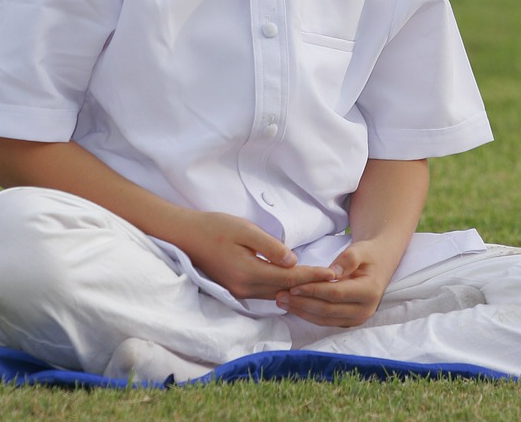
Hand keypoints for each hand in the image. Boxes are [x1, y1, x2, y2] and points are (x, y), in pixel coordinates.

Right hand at [176, 210, 337, 301]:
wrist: (186, 236)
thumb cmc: (215, 227)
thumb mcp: (245, 230)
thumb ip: (270, 247)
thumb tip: (293, 261)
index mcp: (249, 273)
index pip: (289, 279)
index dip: (312, 276)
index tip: (333, 274)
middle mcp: (245, 288)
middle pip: (285, 291)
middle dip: (309, 286)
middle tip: (334, 280)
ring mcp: (239, 291)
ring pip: (275, 294)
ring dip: (296, 289)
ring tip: (319, 283)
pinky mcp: (236, 288)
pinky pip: (265, 292)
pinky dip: (281, 288)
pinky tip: (292, 283)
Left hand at [274, 241, 391, 327]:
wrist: (379, 264)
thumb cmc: (368, 254)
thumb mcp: (361, 250)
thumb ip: (347, 259)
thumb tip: (331, 273)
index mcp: (369, 292)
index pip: (336, 293)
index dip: (314, 291)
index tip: (293, 286)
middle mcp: (364, 310)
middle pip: (328, 310)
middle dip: (302, 304)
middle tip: (280, 295)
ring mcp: (357, 319)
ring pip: (324, 319)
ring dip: (301, 311)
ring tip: (281, 301)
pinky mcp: (348, 321)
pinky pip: (325, 321)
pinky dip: (308, 314)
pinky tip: (294, 306)